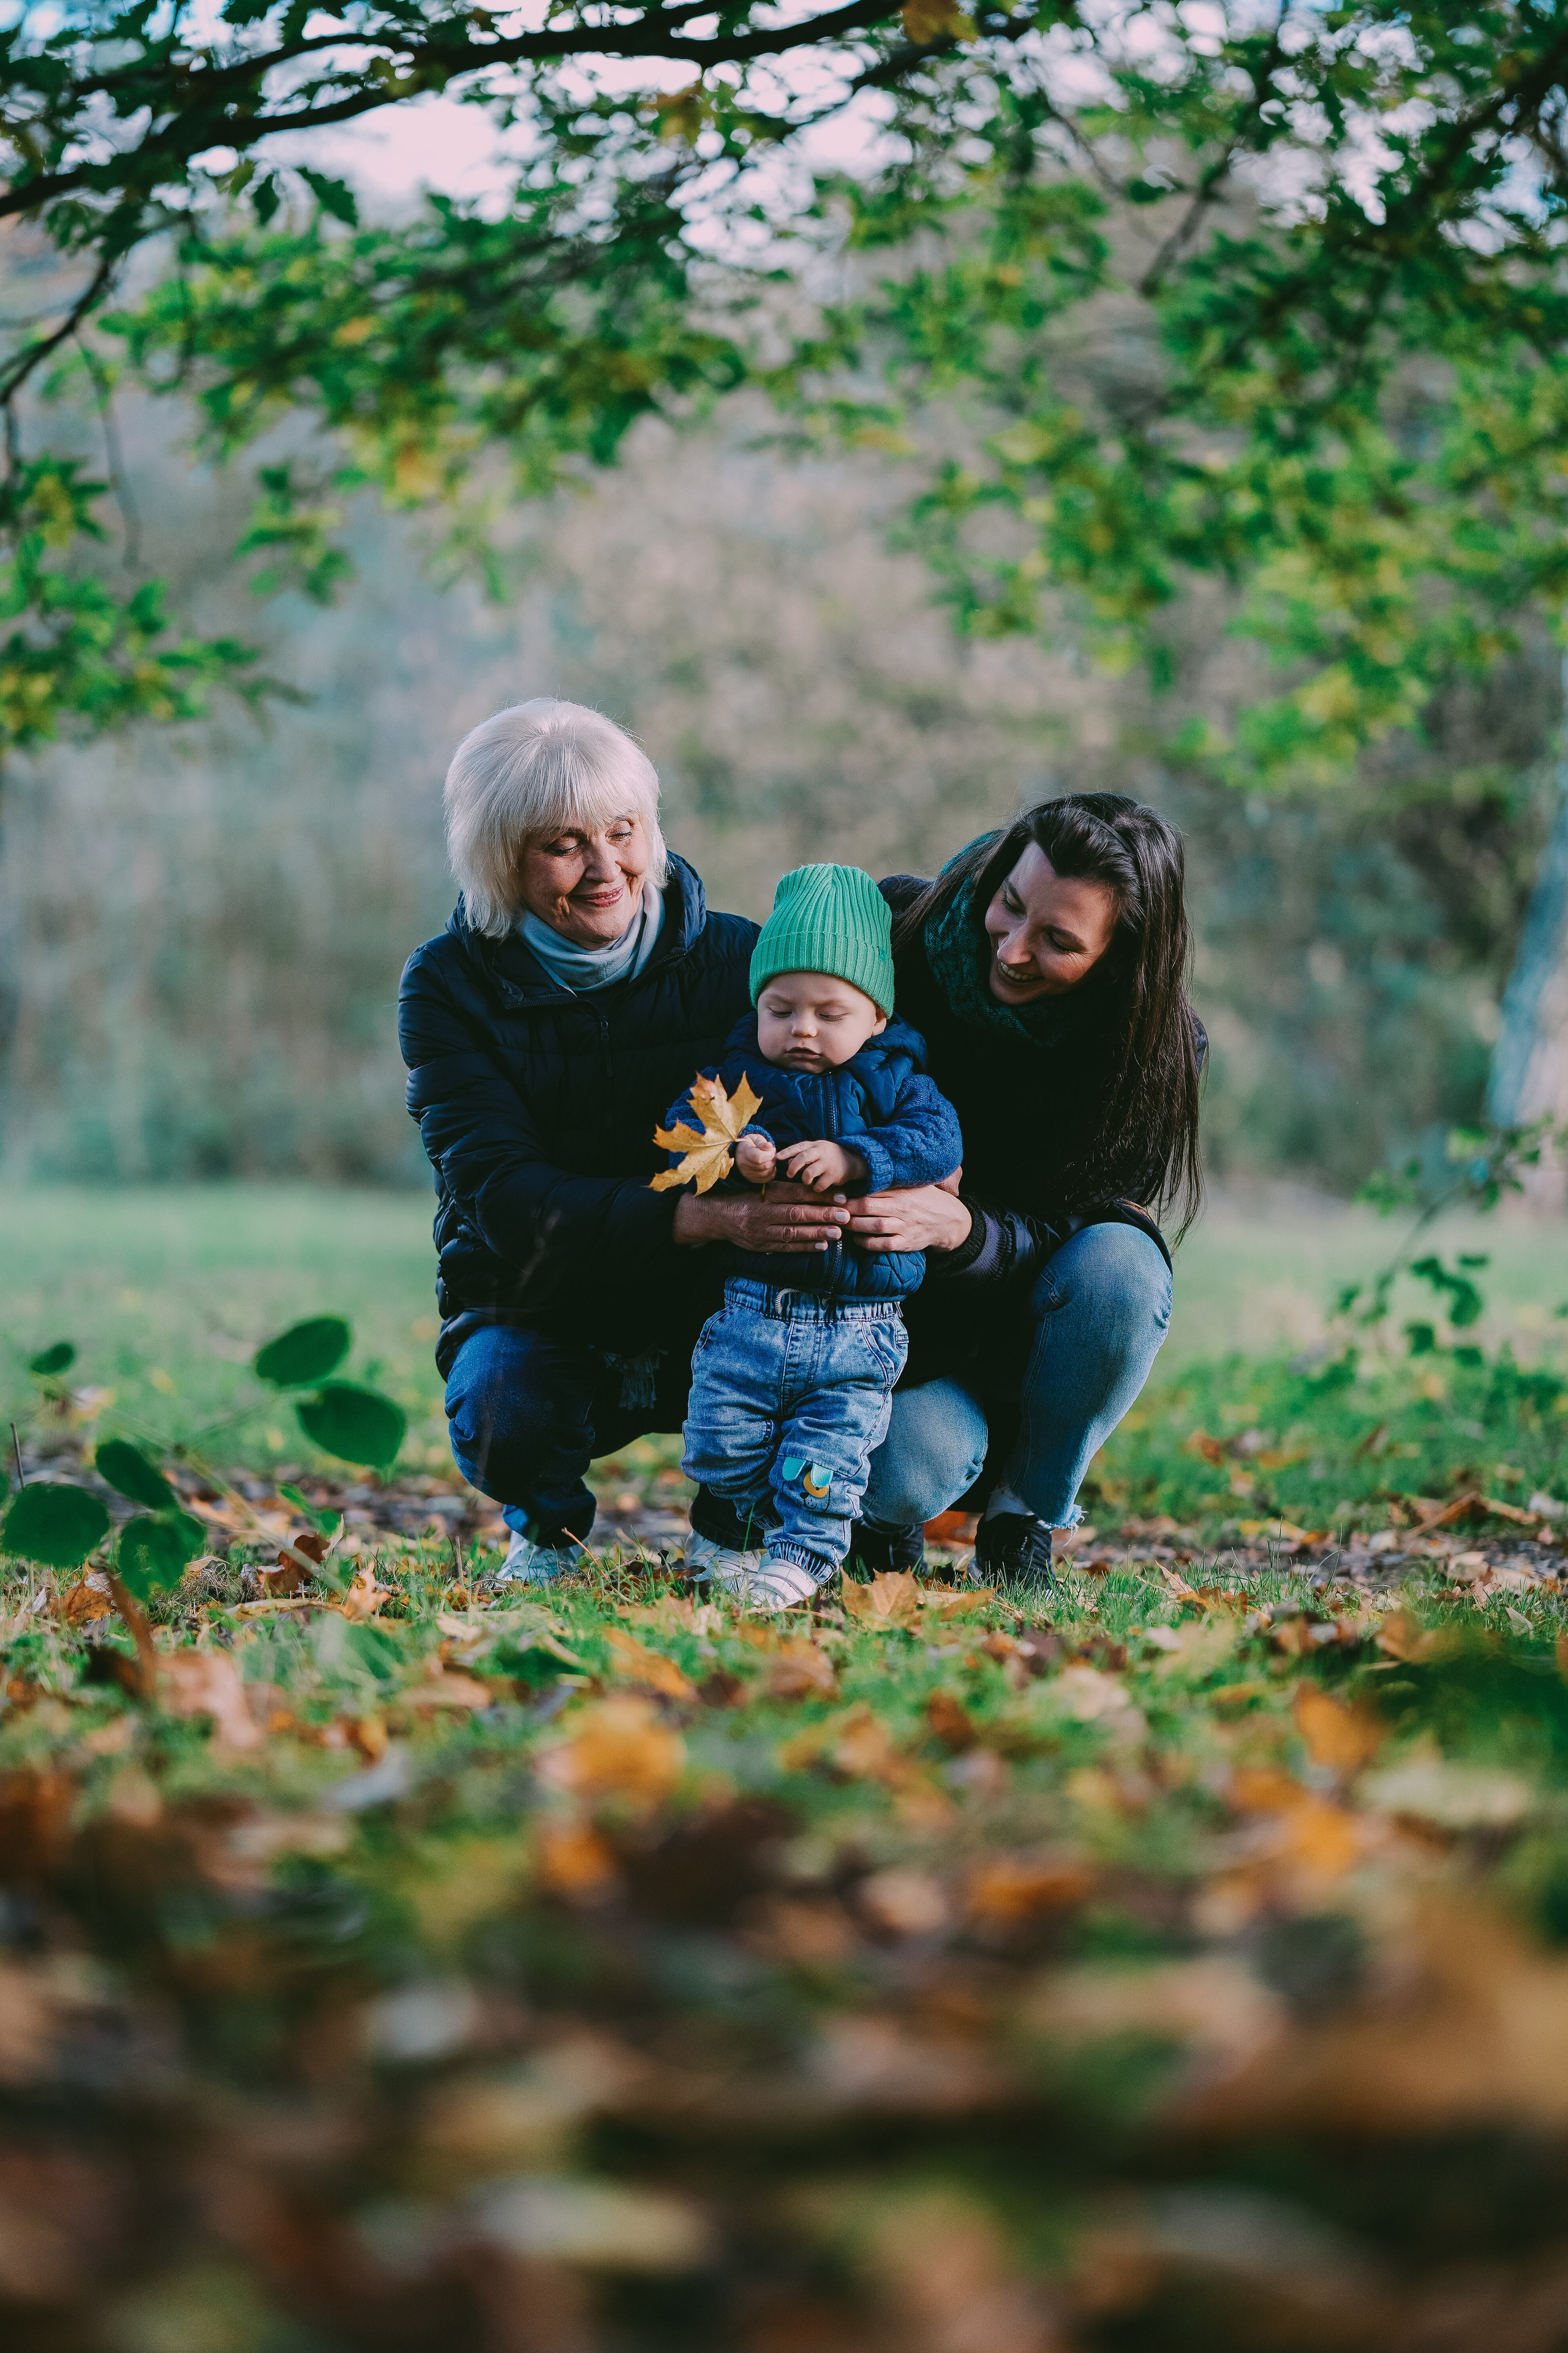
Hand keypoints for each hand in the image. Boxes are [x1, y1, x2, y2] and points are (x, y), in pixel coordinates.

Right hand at [672, 1179, 851, 1253]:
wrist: (711, 1216)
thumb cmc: (738, 1195)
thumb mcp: (755, 1184)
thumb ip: (778, 1183)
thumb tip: (807, 1179)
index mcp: (761, 1194)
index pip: (794, 1194)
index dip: (818, 1195)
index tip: (838, 1195)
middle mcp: (761, 1214)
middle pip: (796, 1214)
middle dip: (823, 1215)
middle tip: (845, 1215)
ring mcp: (760, 1232)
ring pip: (793, 1233)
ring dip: (817, 1233)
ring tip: (838, 1232)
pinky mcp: (760, 1246)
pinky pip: (785, 1247)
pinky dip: (804, 1247)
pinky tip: (821, 1245)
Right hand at [735, 1132, 776, 1182]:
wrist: (741, 1152)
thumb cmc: (750, 1143)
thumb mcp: (755, 1138)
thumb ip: (762, 1142)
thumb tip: (770, 1146)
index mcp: (743, 1152)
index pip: (758, 1158)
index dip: (769, 1154)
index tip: (770, 1148)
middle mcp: (743, 1165)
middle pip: (764, 1166)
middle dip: (772, 1158)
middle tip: (771, 1152)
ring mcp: (747, 1174)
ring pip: (767, 1173)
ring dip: (772, 1165)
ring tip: (769, 1158)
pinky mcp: (752, 1179)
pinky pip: (768, 1178)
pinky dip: (771, 1171)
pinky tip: (768, 1164)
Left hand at [777, 1139, 867, 1193]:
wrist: (853, 1161)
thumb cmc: (829, 1157)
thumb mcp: (816, 1152)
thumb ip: (802, 1157)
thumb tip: (788, 1162)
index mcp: (815, 1146)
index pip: (798, 1147)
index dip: (787, 1151)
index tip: (777, 1157)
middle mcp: (821, 1153)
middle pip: (803, 1158)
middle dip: (793, 1168)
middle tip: (789, 1175)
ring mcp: (828, 1164)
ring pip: (809, 1173)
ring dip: (805, 1180)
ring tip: (807, 1181)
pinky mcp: (834, 1176)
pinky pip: (819, 1185)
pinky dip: (816, 1188)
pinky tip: (818, 1186)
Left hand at [844, 1169, 971, 1254]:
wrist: (949, 1220)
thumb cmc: (924, 1199)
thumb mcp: (912, 1185)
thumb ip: (890, 1182)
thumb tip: (863, 1173)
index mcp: (901, 1191)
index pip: (871, 1190)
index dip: (850, 1194)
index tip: (835, 1195)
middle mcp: (902, 1208)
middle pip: (868, 1207)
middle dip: (847, 1209)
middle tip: (832, 1210)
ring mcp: (905, 1226)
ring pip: (874, 1226)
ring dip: (854, 1226)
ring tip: (841, 1224)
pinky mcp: (907, 1243)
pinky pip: (884, 1244)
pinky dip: (868, 1243)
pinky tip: (857, 1239)